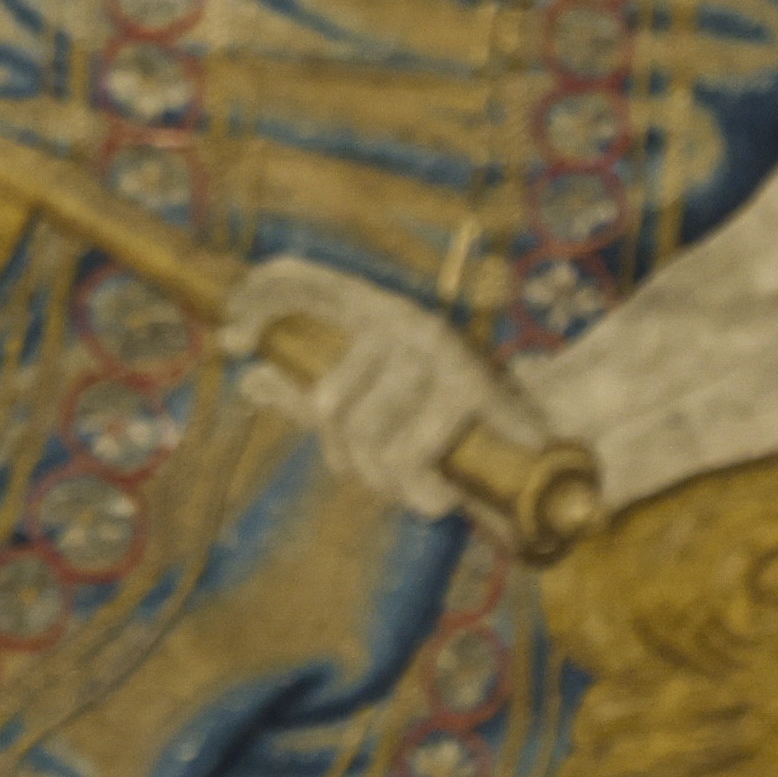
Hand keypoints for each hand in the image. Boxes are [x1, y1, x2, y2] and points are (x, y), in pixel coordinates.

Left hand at [222, 255, 545, 520]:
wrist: (547, 451)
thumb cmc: (446, 428)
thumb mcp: (372, 406)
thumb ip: (309, 391)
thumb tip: (249, 377)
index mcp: (377, 316)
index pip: (301, 279)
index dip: (258, 299)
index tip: (230, 341)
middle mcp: (403, 321)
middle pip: (324, 404)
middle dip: (348, 458)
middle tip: (380, 474)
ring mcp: (435, 351)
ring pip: (361, 436)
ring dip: (386, 480)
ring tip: (416, 485)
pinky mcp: (467, 388)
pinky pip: (407, 457)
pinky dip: (417, 491)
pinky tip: (436, 497)